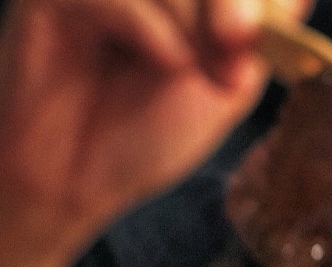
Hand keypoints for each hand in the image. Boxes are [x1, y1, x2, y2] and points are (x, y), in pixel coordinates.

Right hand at [0, 0, 308, 266]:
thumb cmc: (142, 136)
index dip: (257, 3)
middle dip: (232, 4)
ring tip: (192, 72)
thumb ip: (264, 34)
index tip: (256, 46)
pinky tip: (167, 63)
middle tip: (235, 53)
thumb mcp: (226, 86)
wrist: (67, 183)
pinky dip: (153, 27)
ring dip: (196, 21)